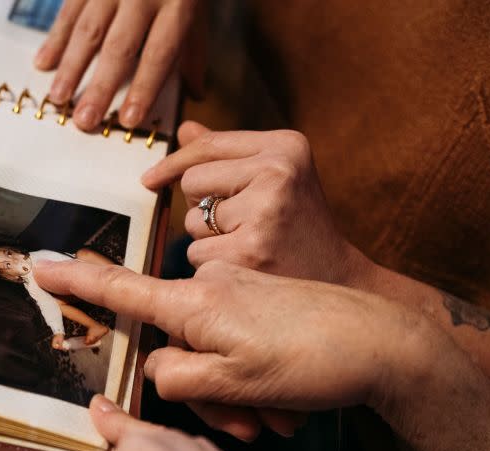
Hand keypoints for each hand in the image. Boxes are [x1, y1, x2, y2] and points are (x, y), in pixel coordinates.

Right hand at [33, 259, 441, 423]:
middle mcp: (213, 289)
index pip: (122, 289)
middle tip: (244, 426)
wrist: (381, 341)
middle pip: (173, 341)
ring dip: (232, 391)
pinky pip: (236, 343)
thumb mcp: (233, 384)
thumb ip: (177, 375)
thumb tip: (157, 366)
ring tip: (274, 416)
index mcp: (197, 302)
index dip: (77, 282)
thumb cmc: (309, 359)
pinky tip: (282, 401)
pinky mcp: (263, 301)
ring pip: (209, 350)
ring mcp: (241, 292)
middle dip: (200, 390)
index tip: (41, 265)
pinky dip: (250, 377)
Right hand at [36, 0, 204, 131]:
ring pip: (88, 29)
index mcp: (178, 5)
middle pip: (119, 46)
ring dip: (71, 66)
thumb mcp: (197, 11)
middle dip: (100, 86)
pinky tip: (44, 63)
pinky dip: (55, 37)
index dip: (143, 88)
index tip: (128, 120)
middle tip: (84, 120)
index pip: (159, 54)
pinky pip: (70, 9)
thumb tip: (196, 94)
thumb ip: (194, 51)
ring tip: (59, 98)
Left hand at [142, 122, 370, 285]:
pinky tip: (245, 266)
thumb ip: (230, 156)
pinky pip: (197, 254)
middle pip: (191, 182)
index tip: (150, 179)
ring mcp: (265, 211)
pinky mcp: (250, 250)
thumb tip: (183, 130)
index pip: (208, 146)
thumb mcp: (275, 178)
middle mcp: (278, 171)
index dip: (173, 163)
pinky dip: (212, 266)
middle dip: (200, 206)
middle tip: (239, 224)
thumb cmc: (299, 228)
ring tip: (248, 245)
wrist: (339, 282)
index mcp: (286, 146)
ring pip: (191, 222)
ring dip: (207, 240)